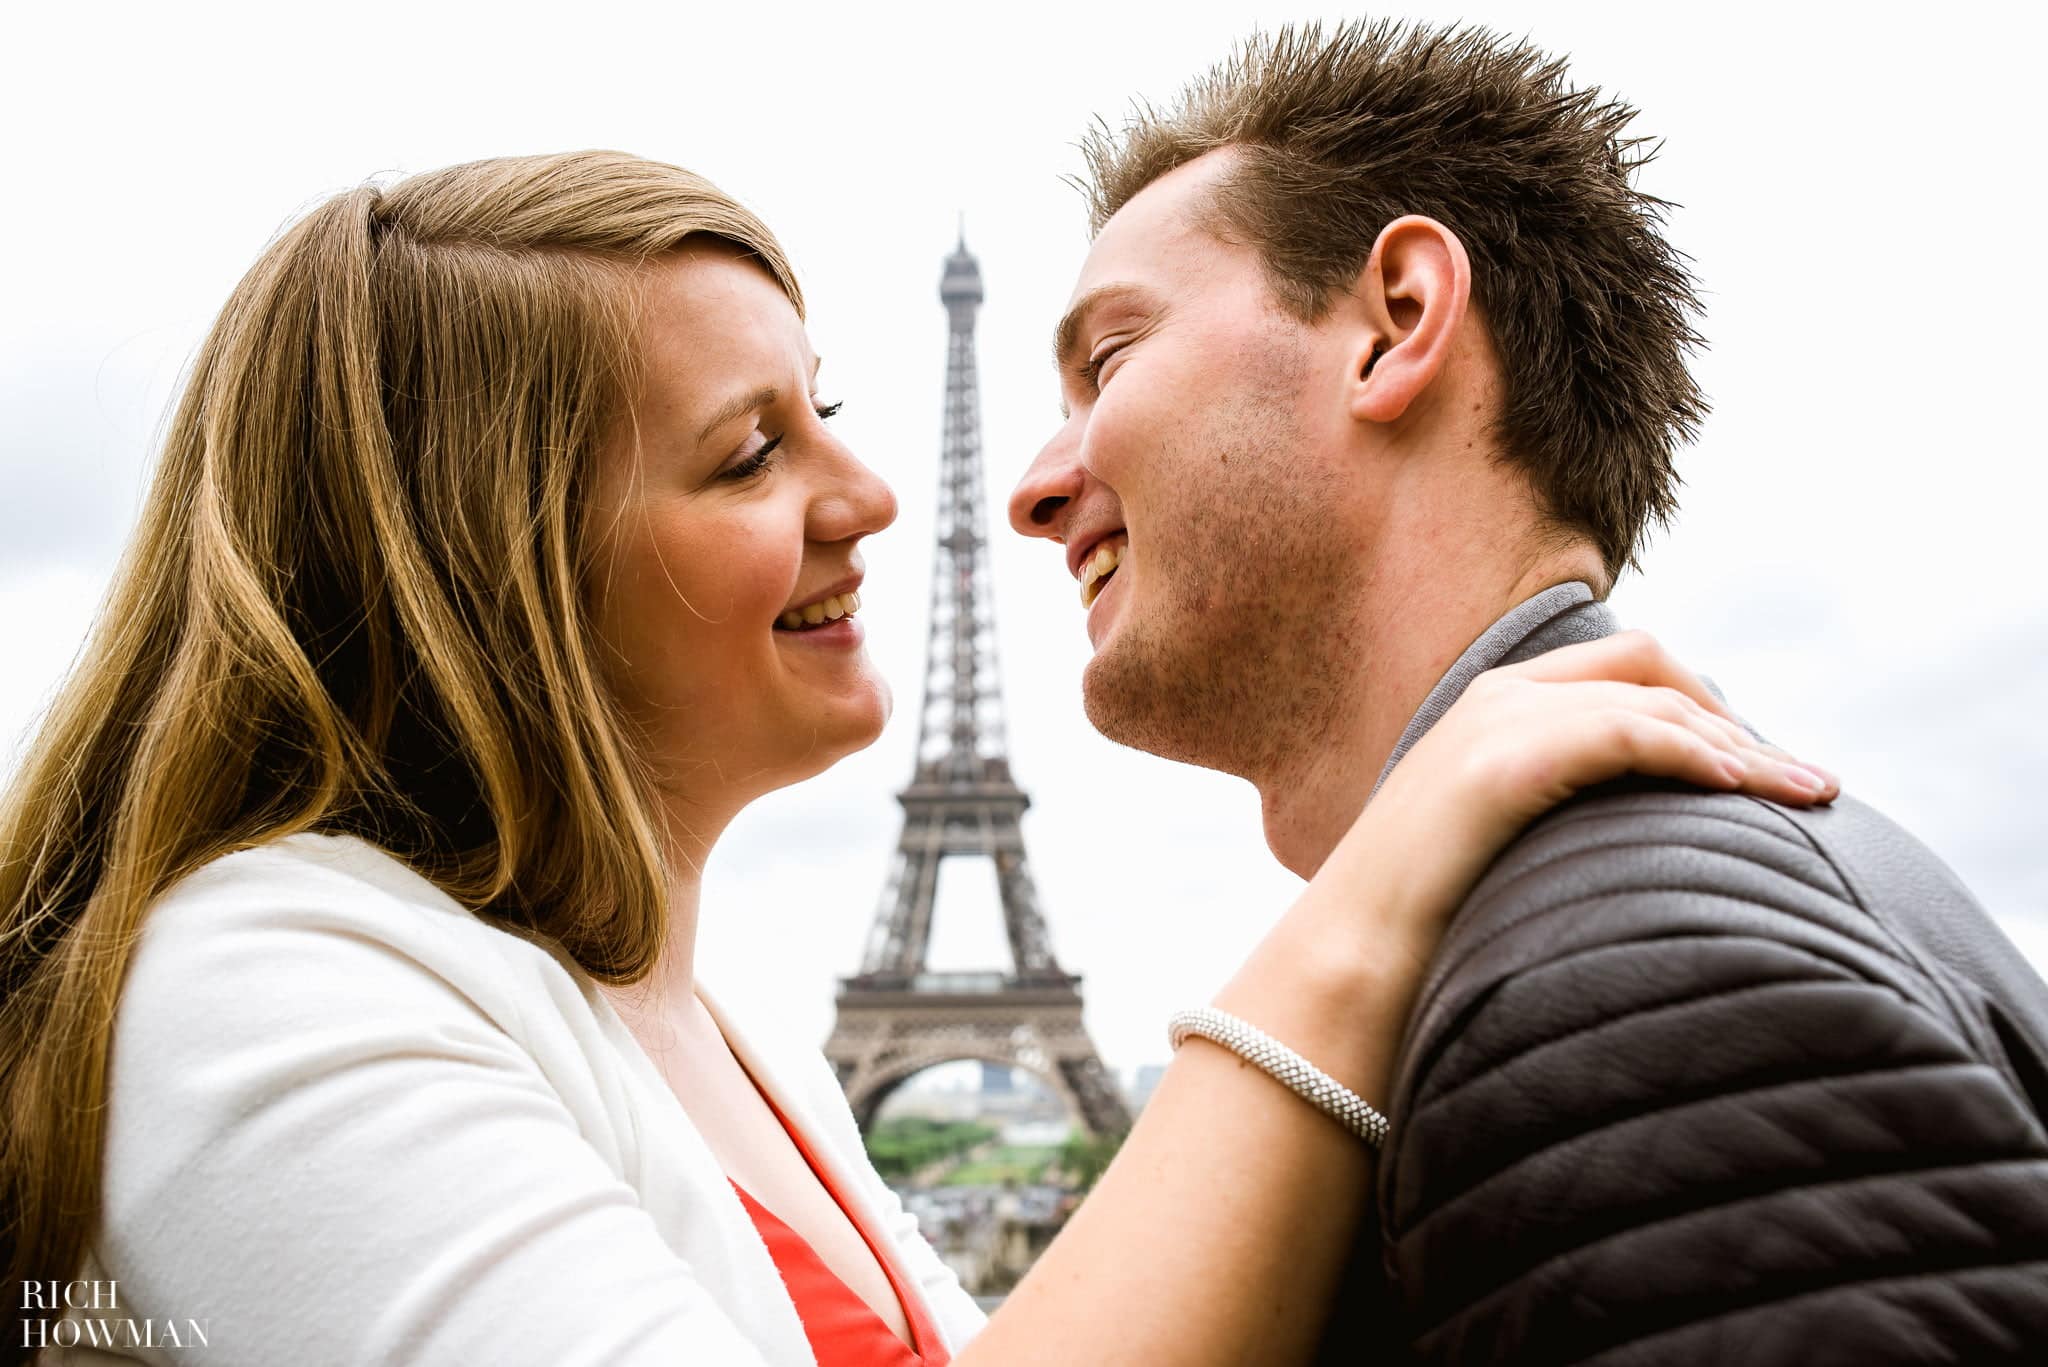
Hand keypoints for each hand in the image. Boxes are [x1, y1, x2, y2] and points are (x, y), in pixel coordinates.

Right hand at [1352, 630, 1837, 945]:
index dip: (1701, 706)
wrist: (1346, 967)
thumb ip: (1550, 823)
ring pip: (1655, 698)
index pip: (1619, 668)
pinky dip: (1697, 755)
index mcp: (1493, 707)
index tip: (1759, 772)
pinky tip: (1742, 793)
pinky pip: (1630, 733)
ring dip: (1745, 747)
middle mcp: (1499, 695)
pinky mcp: (1505, 761)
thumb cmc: (1420, 934)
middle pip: (1650, 664)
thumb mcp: (1495, 852)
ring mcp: (1498, 720)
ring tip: (1808, 796)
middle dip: (1737, 720)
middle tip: (1809, 786)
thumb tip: (1626, 863)